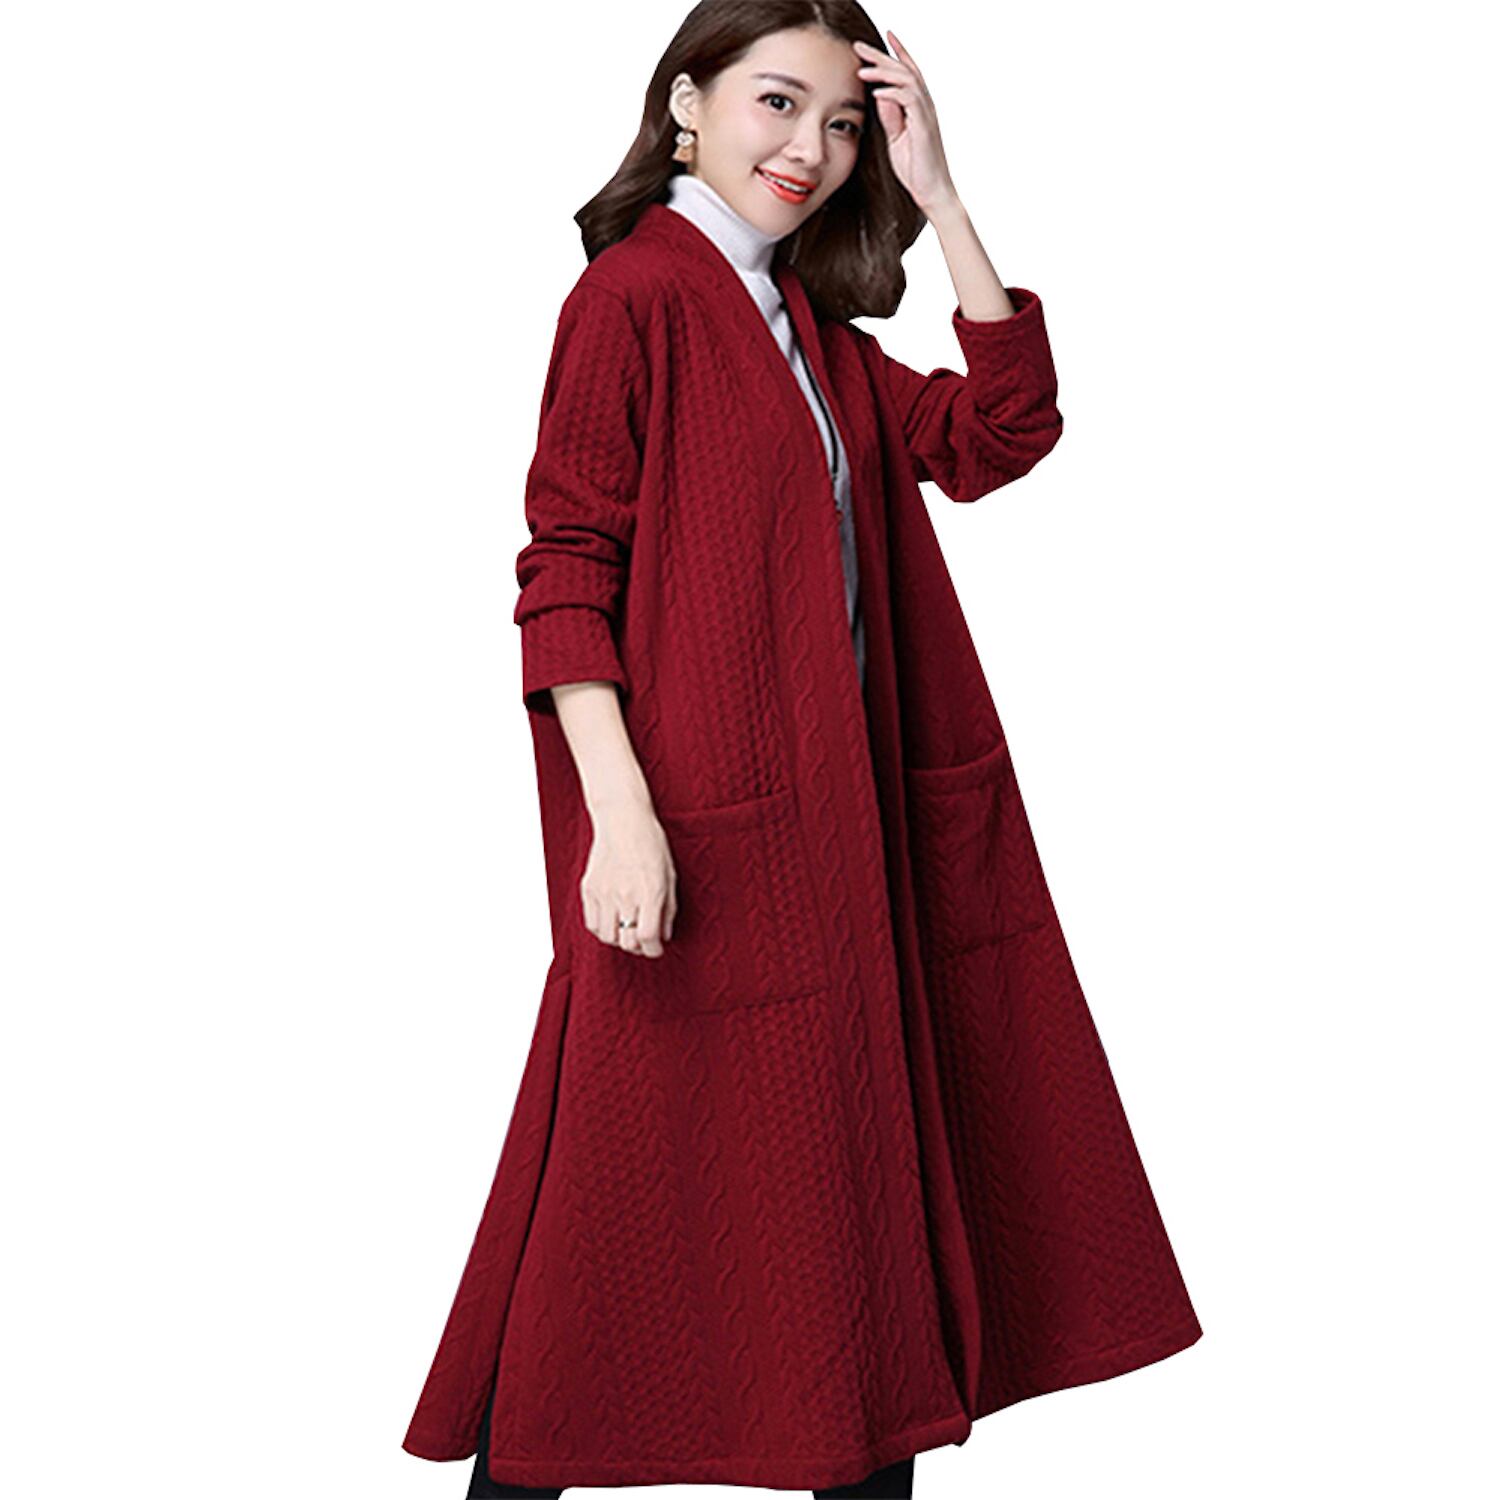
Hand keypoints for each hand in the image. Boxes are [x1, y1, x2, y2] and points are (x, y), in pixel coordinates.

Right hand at [578, 802, 677, 956]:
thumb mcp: (670, 877)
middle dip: (638, 948)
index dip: (654, 950)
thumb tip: (664, 936)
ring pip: (607, 937)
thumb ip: (668, 909)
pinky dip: (602, 929)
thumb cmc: (651, 845)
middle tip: (643, 942)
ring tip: (627, 931)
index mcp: (650, 892)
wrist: (622, 820)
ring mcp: (604, 893)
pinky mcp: (589, 889)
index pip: (648, 937)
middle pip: (627, 942)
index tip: (656, 949)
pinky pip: (591, 923)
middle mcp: (626, 895)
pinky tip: (612, 921)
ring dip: (619, 940)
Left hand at [852, 31, 959, 215]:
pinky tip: (877, 92)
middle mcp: (924, 105)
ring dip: (884, 72)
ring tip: (863, 69)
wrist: (932, 191)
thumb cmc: (915, 168)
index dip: (894, 53)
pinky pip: (909, 99)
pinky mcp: (924, 125)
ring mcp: (926, 114)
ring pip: (907, 79)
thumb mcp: (896, 138)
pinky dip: (892, 93)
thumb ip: (890, 117)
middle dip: (882, 55)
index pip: (907, 72)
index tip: (878, 41)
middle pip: (905, 69)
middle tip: (859, 45)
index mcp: (918, 106)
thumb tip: (880, 96)